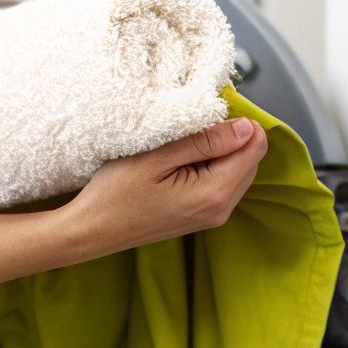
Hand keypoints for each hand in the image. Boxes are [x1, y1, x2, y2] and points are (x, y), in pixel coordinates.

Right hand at [61, 118, 267, 257]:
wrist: (92, 230)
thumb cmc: (114, 194)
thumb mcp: (156, 157)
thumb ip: (205, 142)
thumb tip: (245, 128)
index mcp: (215, 194)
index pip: (254, 149)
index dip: (238, 124)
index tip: (207, 116)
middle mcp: (222, 209)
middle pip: (250, 160)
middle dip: (231, 137)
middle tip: (191, 128)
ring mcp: (213, 215)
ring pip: (238, 170)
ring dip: (221, 151)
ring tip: (182, 144)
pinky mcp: (203, 215)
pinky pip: (223, 182)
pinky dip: (211, 165)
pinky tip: (182, 160)